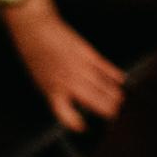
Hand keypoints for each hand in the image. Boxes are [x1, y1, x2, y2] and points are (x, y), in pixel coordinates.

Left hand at [3, 0, 125, 131]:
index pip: (67, 115)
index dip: (77, 124)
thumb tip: (72, 102)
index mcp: (53, 91)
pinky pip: (105, 68)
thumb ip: (56, 92)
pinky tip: (121, 80)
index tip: (85, 128)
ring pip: (103, 86)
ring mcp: (80, 67)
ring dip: (114, 95)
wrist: (35, 29)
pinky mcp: (87, 53)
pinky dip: (114, 75)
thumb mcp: (40, 80)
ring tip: (122, 102)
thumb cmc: (34, 55)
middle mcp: (68, 82)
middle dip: (108, 110)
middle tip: (116, 116)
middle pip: (94, 101)